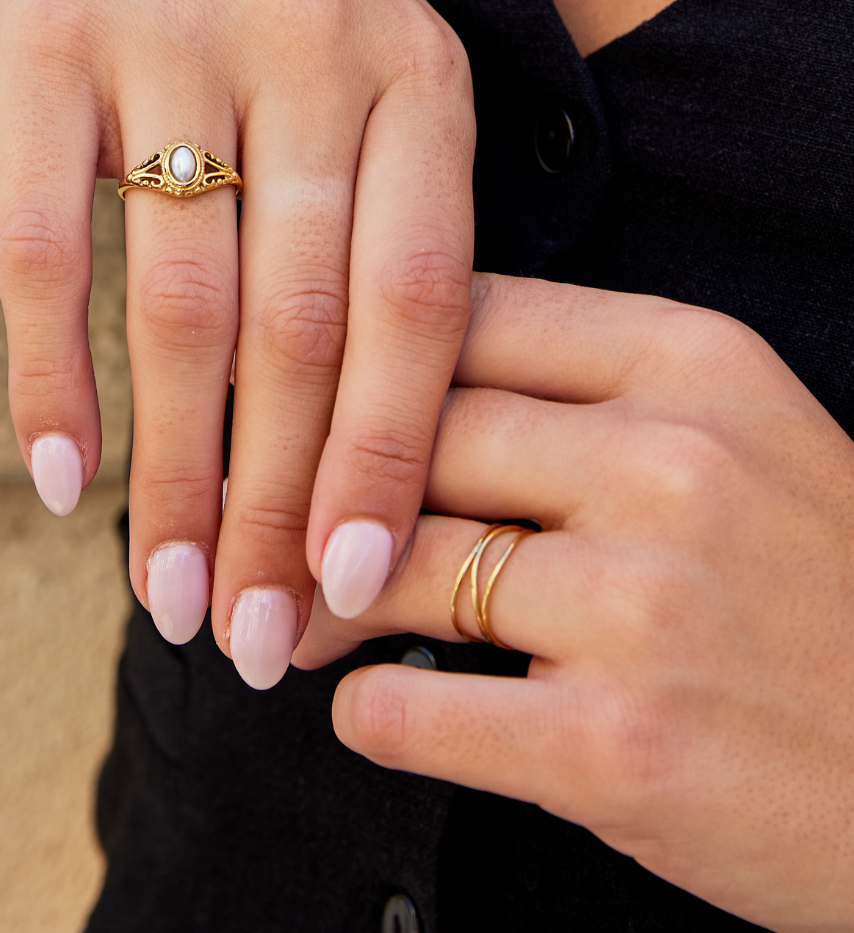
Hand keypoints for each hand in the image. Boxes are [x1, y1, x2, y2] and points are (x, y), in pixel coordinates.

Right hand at [0, 0, 473, 685]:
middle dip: (277, 506)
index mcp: (420, 87)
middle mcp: (312, 57)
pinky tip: (64, 482)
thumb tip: (351, 467)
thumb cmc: (283, 23)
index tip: (347, 590)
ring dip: (174, 475)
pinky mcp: (44, 36)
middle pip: (300, 334)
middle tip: (254, 637)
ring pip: (180, 309)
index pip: (414, 312)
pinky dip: (51, 376)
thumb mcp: (372, 108)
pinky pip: (46, 244)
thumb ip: (378, 254)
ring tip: (168, 595)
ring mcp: (174, 40)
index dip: (381, 462)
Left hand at [305, 273, 853, 930]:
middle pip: (414, 439)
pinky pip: (411, 707)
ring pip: (394, 567)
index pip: (462, 321)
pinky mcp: (616, 744)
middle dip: (317, 486)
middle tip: (267, 525)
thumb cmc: (819, 595)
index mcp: (694, 367)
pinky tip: (370, 707)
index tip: (294, 401)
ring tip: (298, 620)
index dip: (356, 363)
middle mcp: (670, 466)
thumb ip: (582, 401)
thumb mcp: (737, 442)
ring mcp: (643, 606)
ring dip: (320, 602)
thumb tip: (404, 398)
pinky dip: (365, 710)